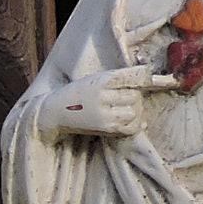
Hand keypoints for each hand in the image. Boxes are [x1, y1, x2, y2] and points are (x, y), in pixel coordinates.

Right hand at [48, 67, 169, 138]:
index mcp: (101, 79)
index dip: (144, 76)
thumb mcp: (93, 79)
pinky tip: (138, 121)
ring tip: (132, 108)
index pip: (132, 76)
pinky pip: (129, 127)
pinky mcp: (104, 128)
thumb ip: (114, 79)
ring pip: (134, 111)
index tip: (147, 75)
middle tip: (133, 97)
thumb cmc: (76, 93)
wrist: (55, 112)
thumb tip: (144, 78)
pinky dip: (137, 124)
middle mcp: (102, 95)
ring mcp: (104, 113)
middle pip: (134, 95)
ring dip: (137, 110)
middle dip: (137, 96)